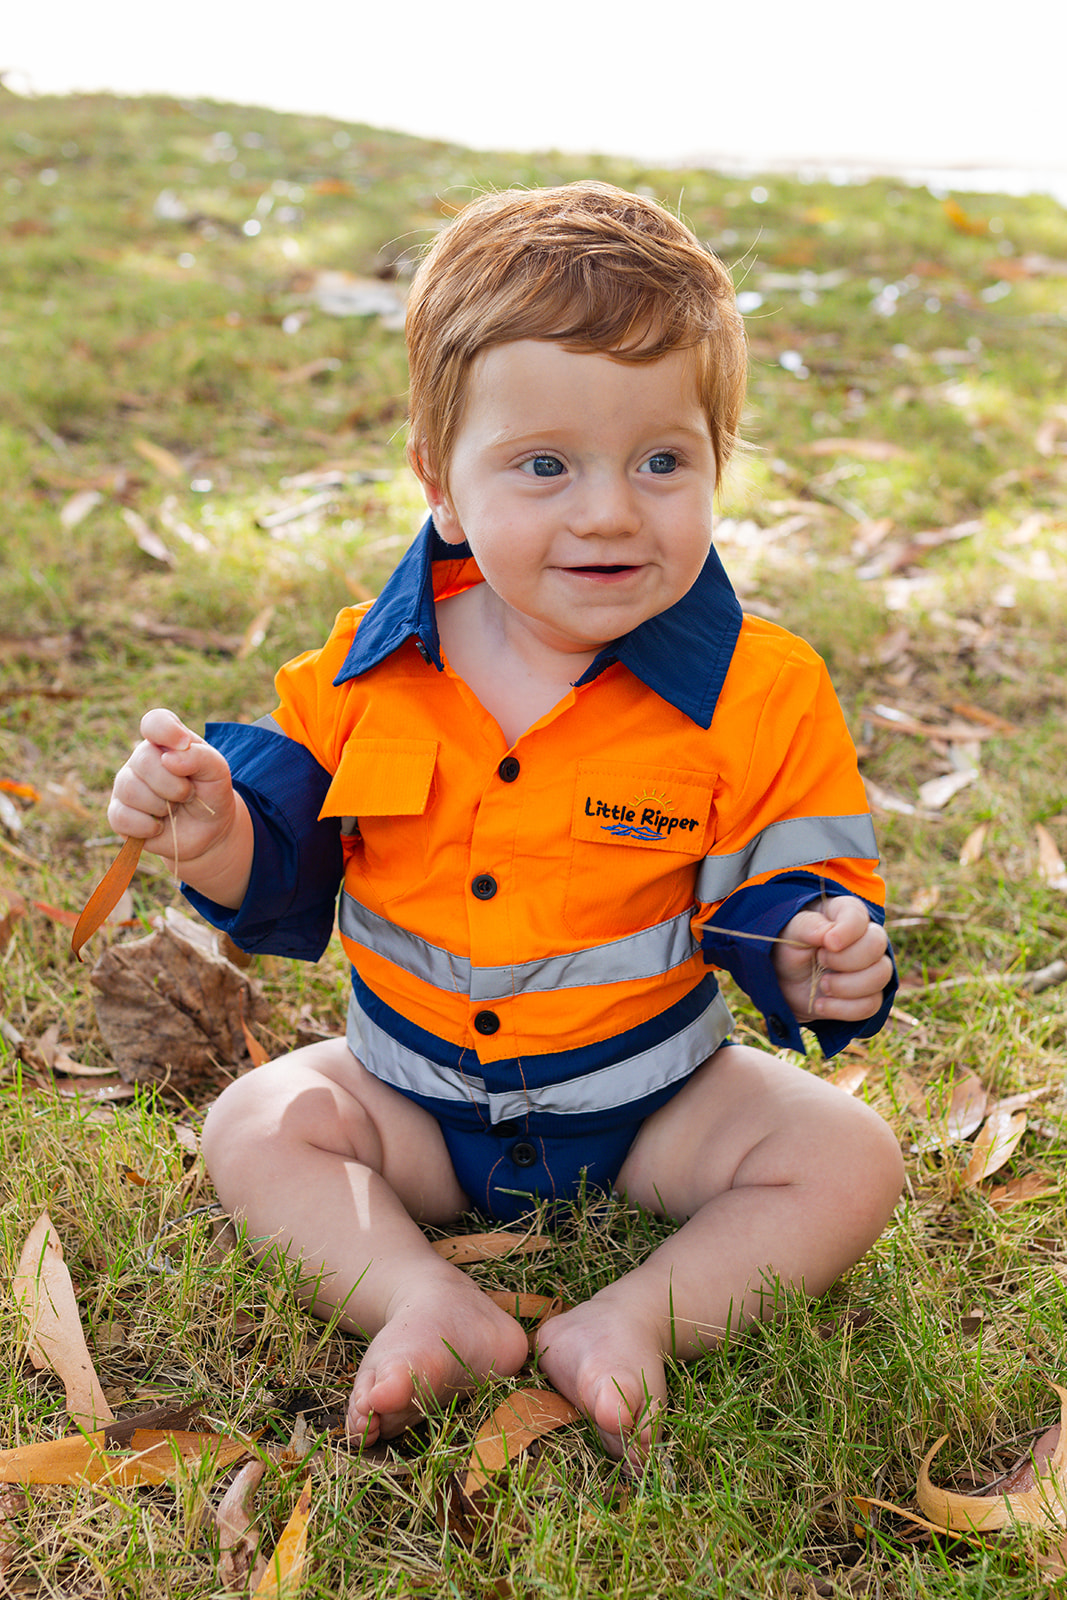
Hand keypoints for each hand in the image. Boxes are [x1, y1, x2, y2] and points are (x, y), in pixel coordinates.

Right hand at [108, 709, 250, 904]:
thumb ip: (199, 757)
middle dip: (174, 785)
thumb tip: (168, 759)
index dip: (166, 730)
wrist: (209, 830)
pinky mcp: (118, 814)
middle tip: (188, 795)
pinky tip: (159, 826)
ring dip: (161, 806)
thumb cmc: (210, 792)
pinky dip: (147, 827)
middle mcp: (141, 759)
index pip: (154, 722)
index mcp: (165, 742)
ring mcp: (126, 785)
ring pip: (131, 789)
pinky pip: (121, 817)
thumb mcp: (217, 771)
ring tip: (173, 809)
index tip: (184, 744)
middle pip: (143, 760)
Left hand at [773, 895, 890, 1024]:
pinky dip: (844, 1009)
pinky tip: (821, 1004)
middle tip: (820, 960)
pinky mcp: (869, 995)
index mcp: (844, 914)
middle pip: (877, 945)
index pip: (859, 915)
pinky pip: (872, 1005)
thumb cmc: (789, 948)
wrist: (785, 982)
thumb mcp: (790, 933)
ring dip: (847, 986)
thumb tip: (829, 934)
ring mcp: (871, 967)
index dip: (847, 930)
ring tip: (822, 985)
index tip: (827, 943)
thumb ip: (808, 927)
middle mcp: (865, 938)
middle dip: (847, 959)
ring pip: (880, 976)